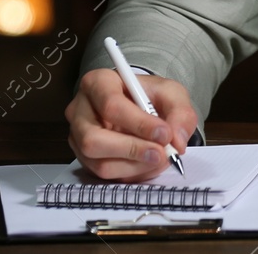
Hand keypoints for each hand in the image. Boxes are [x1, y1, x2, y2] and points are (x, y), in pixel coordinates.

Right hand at [66, 69, 198, 179]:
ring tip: (159, 158)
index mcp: (98, 83)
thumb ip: (180, 112)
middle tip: (161, 154)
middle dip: (132, 150)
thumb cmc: (150, 95)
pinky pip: (103, 176)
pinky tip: (147, 164)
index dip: (139, 124)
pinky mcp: (84, 159)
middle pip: (93, 139)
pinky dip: (131, 174)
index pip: (111, 105)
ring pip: (99, 163)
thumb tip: (177, 141)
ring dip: (134, 166)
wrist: (140, 106)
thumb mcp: (171, 93)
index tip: (164, 133)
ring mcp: (77, 137)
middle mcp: (80, 110)